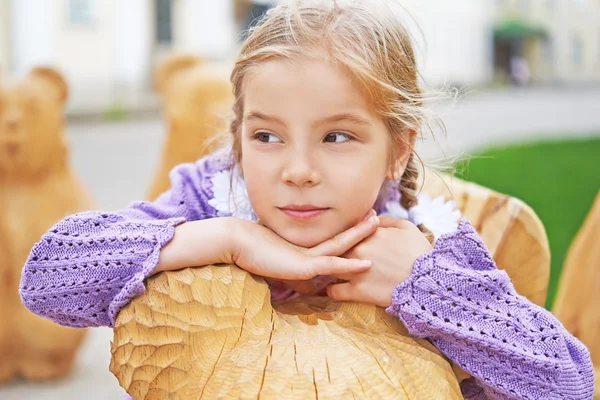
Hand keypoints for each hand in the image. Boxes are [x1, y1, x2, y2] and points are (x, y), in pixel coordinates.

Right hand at [231, 210, 379, 281]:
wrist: (235, 241)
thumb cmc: (248, 251)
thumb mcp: (270, 261)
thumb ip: (284, 268)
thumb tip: (293, 277)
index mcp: (302, 248)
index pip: (330, 242)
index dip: (347, 232)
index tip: (362, 222)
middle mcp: (307, 248)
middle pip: (339, 236)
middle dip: (358, 226)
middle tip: (376, 214)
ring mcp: (307, 255)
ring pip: (340, 244)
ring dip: (359, 233)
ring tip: (376, 221)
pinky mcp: (304, 265)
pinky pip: (331, 265)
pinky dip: (350, 266)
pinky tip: (366, 265)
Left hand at [326, 217, 432, 307]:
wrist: (429, 281)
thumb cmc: (420, 253)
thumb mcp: (407, 228)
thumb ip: (386, 221)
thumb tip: (371, 217)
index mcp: (369, 234)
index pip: (346, 231)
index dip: (343, 236)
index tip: (343, 242)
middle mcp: (358, 250)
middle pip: (333, 248)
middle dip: (331, 251)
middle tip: (328, 255)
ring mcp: (356, 271)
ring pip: (329, 268)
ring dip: (328, 269)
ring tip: (328, 272)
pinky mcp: (357, 292)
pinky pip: (334, 291)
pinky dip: (332, 290)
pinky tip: (334, 288)